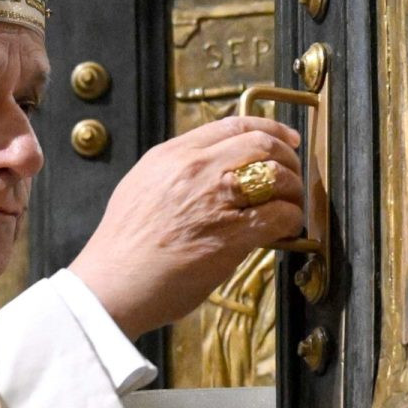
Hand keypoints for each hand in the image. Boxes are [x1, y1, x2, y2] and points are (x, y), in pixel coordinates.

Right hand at [69, 115, 304, 339]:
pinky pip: (281, 215)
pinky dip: (291, 220)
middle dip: (288, 157)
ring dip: (293, 191)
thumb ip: (174, 172)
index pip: (233, 124)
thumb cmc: (123, 246)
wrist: (113, 283)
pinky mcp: (232, 234)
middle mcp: (196, 169)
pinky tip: (284, 230)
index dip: (270, 127)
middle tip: (294, 172)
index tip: (285, 137)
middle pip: (262, 144)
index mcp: (172, 155)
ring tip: (290, 204)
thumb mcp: (140, 187)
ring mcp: (215, 199)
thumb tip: (208, 170)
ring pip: (278, 175)